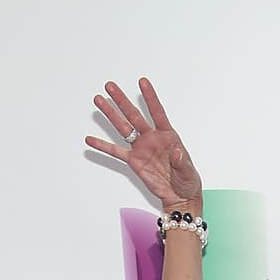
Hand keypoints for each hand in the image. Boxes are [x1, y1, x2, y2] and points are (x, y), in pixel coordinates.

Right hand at [86, 78, 202, 209]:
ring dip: (111, 114)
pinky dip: (103, 146)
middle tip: (110, 86)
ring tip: (99, 100)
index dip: (150, 98)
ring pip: (123, 127)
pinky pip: (116, 152)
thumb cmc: (187, 182)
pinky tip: (91, 140)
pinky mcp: (134, 161)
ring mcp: (141, 148)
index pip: (157, 113)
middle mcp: (152, 138)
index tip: (142, 82)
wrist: (179, 197)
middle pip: (134, 115)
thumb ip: (181, 162)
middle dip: (122, 101)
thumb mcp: (188, 172)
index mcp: (167, 136)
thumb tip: (176, 154)